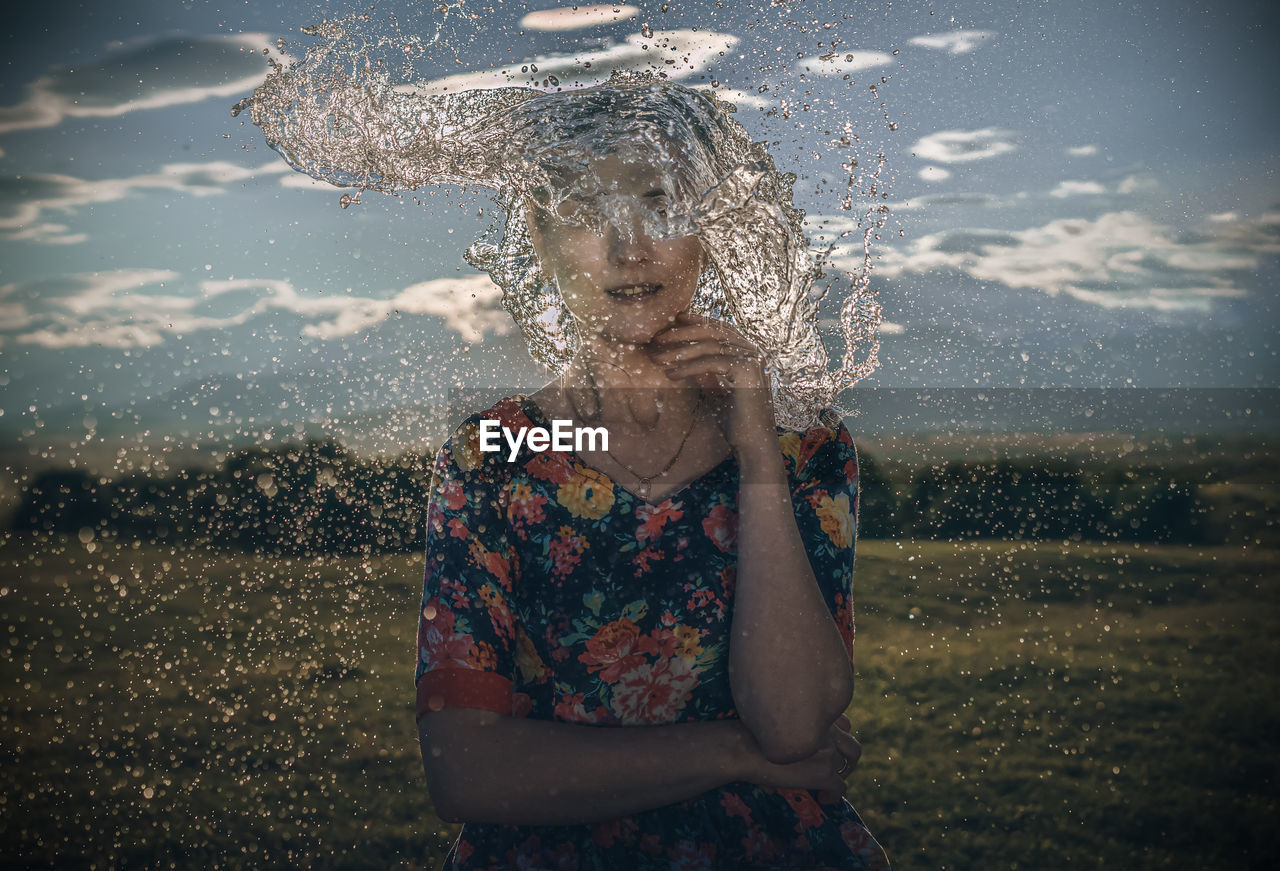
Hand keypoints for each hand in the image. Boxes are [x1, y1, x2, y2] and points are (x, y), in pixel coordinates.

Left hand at [646, 311, 774, 451]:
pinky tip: (671, 375)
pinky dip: (688, 367)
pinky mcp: (748, 371)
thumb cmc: (735, 421)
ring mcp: (753, 359)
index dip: (697, 321)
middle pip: (714, 331)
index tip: (674, 320)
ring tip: (657, 359)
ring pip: (710, 345)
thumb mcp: (715, 390)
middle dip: (682, 332)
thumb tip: (683, 358)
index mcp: (748, 352)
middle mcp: (753, 352)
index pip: (720, 328)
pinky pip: (711, 362)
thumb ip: (705, 372)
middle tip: (657, 338)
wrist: (752, 444)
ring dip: (679, 351)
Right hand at [737, 714, 861, 803]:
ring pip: (849, 766)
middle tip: (836, 770)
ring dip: (841, 777)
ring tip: (829, 786)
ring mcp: (828, 752)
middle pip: (852, 746)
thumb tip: (773, 775)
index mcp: (815, 716)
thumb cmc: (747, 737)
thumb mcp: (771, 729)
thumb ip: (781, 741)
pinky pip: (840, 787)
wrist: (743, 748)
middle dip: (848, 760)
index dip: (840, 738)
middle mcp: (827, 731)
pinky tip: (823, 799)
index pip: (844, 723)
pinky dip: (834, 795)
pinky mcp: (824, 773)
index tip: (831, 748)